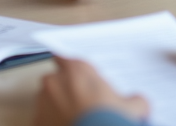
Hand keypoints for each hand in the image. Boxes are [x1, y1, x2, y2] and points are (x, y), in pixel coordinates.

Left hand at [34, 57, 148, 125]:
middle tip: (83, 103)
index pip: (65, 56)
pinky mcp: (37, 123)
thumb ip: (134, 100)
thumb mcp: (133, 108)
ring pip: (47, 100)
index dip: (70, 66)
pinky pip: (43, 120)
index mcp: (77, 70)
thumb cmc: (110, 121)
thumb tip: (138, 104)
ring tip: (76, 120)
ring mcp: (43, 103)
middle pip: (56, 79)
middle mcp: (55, 82)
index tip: (75, 74)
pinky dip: (52, 124)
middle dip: (66, 89)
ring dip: (57, 107)